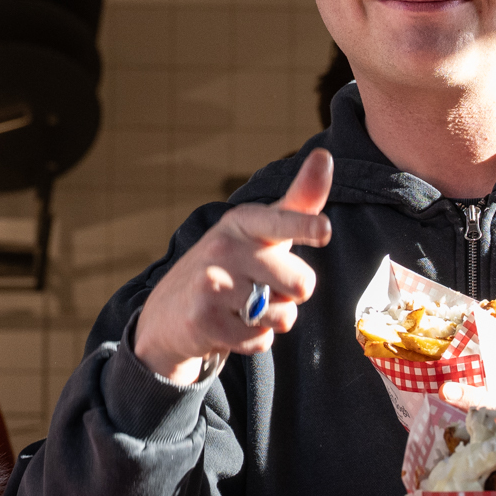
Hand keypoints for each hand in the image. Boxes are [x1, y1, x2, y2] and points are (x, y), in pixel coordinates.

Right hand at [133, 148, 332, 383]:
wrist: (170, 312)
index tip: (324, 229)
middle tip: (263, 287)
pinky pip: (261, 340)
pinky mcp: (204, 320)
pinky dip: (255, 340)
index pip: (281, 221)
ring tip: (244, 307)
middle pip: (302, 283)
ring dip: (273, 319)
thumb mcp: (261, 232)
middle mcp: (225, 246)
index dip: (305, 226)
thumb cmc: (231, 265)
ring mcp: (211, 283)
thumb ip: (299, 204)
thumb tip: (325, 155)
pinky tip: (232, 326)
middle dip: (292, 294)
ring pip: (283, 315)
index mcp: (243, 221)